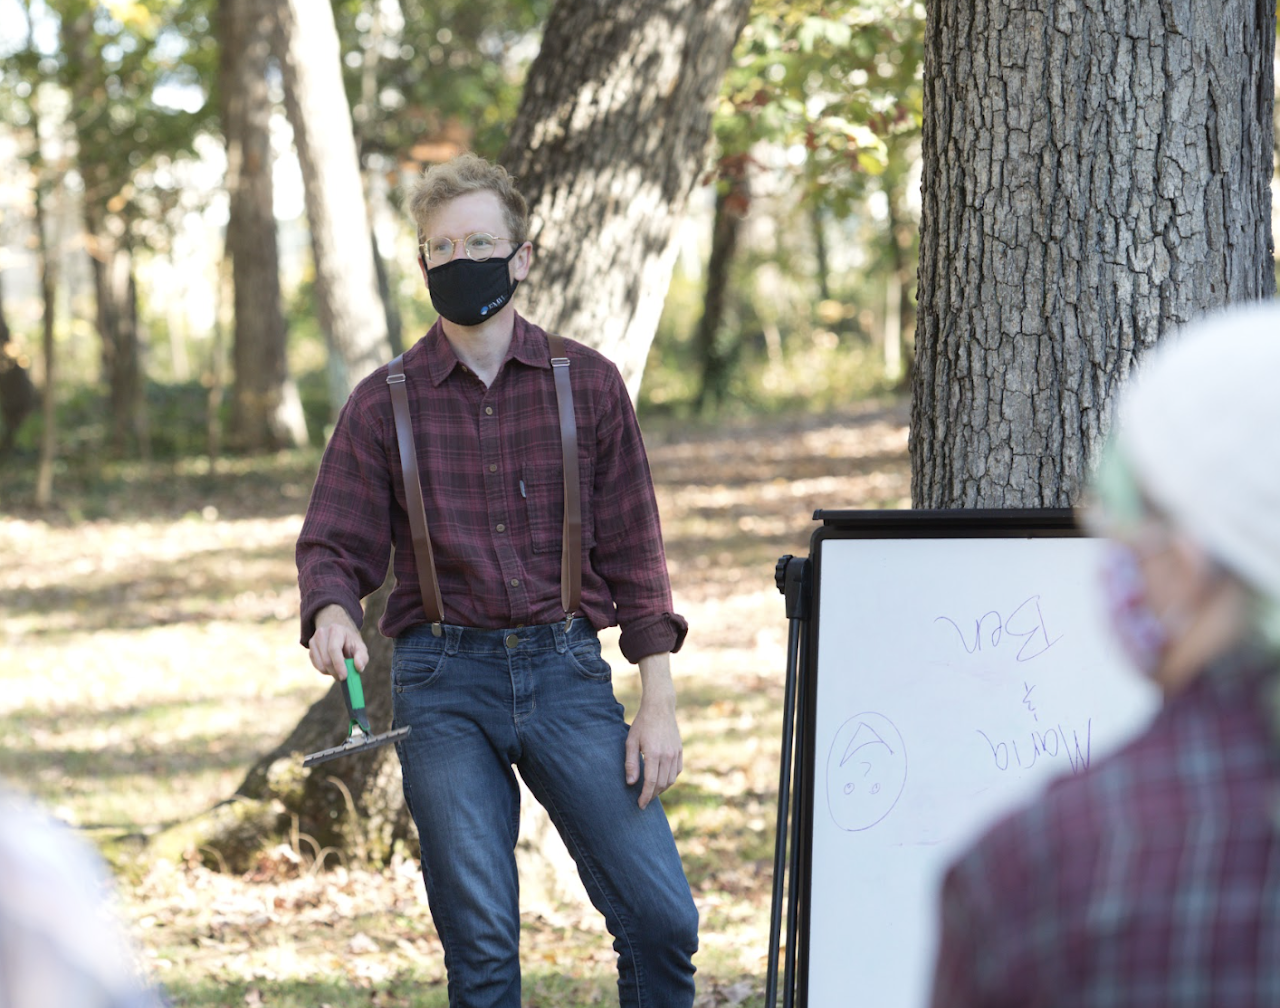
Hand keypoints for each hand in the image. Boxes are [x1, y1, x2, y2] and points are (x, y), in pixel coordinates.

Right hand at [308, 604, 366, 679]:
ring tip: (340, 670)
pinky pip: (317, 666)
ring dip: (331, 672)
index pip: (334, 649)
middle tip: (344, 678)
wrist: (337, 632)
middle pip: (326, 659)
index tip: (344, 676)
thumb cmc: (350, 642)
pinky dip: (326, 670)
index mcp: (335, 630)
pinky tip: (333, 666)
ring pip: (321, 665)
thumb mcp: (360, 646)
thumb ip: (362, 657)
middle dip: (336, 672)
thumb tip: (359, 667)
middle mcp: (322, 634)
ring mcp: (313, 642)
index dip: (339, 665)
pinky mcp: (310, 650)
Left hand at [626, 652, 682, 808]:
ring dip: (661, 789)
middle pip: (662, 784)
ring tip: (651, 792)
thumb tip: (631, 783)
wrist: (660, 707)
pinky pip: (677, 771)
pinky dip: (670, 779)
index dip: (645, 796)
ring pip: (671, 779)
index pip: (651, 782)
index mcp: (654, 753)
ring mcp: (675, 753)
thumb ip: (631, 763)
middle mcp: (667, 755)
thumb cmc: (642, 723)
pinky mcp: (680, 750)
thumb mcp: (631, 741)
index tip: (640, 805)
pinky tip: (661, 780)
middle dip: (652, 795)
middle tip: (643, 801)